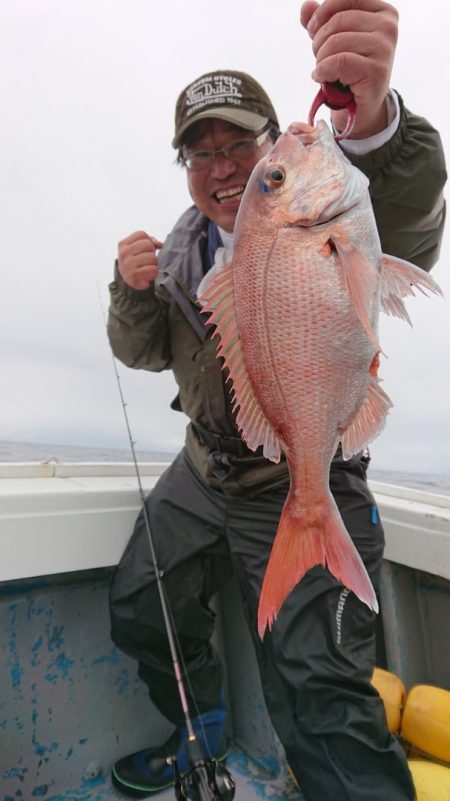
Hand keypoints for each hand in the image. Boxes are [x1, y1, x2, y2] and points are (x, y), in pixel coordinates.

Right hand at [117, 231, 163, 290]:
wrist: (130, 282)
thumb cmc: (136, 262)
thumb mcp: (138, 249)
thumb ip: (149, 242)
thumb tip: (159, 244)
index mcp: (123, 244)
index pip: (141, 234)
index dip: (148, 240)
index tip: (145, 249)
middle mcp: (123, 253)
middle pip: (148, 244)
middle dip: (151, 252)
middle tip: (146, 260)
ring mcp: (128, 265)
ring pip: (153, 257)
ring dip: (154, 264)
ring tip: (146, 268)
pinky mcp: (134, 276)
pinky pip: (154, 270)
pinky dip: (154, 273)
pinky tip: (147, 275)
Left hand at [300, 0, 397, 138]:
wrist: (361, 107)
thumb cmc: (349, 70)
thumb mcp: (334, 40)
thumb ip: (321, 20)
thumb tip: (306, 6)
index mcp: (382, 12)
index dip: (322, 13)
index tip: (312, 31)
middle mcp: (388, 26)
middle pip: (337, 21)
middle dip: (319, 41)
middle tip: (319, 59)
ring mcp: (384, 48)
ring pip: (336, 42)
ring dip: (320, 59)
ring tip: (324, 70)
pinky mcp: (376, 70)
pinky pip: (339, 62)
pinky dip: (323, 71)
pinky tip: (322, 78)